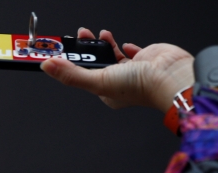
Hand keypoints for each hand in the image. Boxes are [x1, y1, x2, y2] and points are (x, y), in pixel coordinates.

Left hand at [41, 29, 193, 111]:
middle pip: (97, 63)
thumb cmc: (139, 86)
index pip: (84, 76)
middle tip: (79, 36)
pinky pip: (132, 52)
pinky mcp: (146, 59)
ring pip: (112, 56)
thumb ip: (72, 74)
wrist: (169, 76)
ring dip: (104, 45)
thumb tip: (48, 66)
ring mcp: (133, 71)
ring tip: (98, 34)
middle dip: (88, 49)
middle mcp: (119, 83)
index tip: (66, 50)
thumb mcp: (97, 80)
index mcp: (106, 93)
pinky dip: (125, 47)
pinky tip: (123, 43)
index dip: (75, 63)